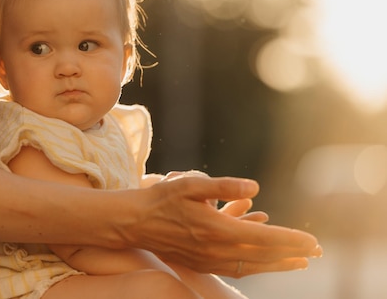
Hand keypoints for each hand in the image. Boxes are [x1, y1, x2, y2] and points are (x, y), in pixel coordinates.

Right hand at [131, 174, 321, 277]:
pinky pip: (235, 268)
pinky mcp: (201, 264)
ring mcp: (208, 260)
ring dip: (276, 264)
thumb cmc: (162, 199)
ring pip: (251, 267)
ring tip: (298, 262)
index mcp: (217, 229)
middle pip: (262, 257)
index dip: (291, 241)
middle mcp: (215, 250)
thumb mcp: (191, 184)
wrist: (135, 222)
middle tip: (316, 253)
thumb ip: (224, 186)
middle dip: (292, 255)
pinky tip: (263, 259)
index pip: (264, 239)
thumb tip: (255, 188)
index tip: (313, 242)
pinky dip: (255, 265)